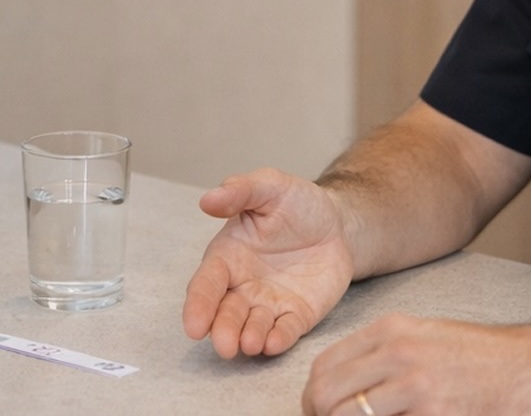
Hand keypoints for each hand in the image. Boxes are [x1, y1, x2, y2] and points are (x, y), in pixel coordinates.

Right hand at [181, 167, 356, 357]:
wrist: (337, 222)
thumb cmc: (296, 203)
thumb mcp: (270, 185)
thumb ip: (240, 191)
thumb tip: (207, 199)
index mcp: (228, 256)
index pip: (207, 284)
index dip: (198, 305)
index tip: (193, 326)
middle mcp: (243, 285)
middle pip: (226, 312)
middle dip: (223, 330)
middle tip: (224, 345)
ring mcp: (270, 303)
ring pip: (254, 327)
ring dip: (249, 338)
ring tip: (250, 344)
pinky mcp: (298, 314)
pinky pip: (286, 330)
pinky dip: (279, 340)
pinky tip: (274, 344)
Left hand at [301, 314, 530, 415]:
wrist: (529, 368)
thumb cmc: (476, 357)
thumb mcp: (422, 337)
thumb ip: (379, 355)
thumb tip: (335, 387)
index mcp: (390, 330)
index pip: (323, 367)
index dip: (312, 398)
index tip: (317, 413)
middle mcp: (397, 353)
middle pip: (326, 395)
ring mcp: (416, 385)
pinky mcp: (435, 414)